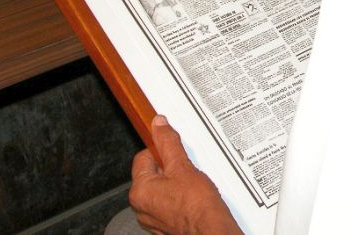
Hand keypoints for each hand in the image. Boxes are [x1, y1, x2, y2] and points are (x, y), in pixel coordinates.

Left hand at [129, 115, 242, 234]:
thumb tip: (159, 125)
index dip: (160, 150)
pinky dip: (178, 197)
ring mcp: (152, 217)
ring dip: (174, 182)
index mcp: (140, 190)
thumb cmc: (197, 205)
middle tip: (185, 168)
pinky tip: (191, 196)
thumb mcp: (182, 165)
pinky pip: (167, 202)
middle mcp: (141, 206)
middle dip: (169, 167)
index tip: (172, 149)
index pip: (144, 157)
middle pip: (152, 173)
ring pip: (161, 188)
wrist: (210, 229)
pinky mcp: (164, 224)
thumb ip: (168, 142)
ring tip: (190, 183)